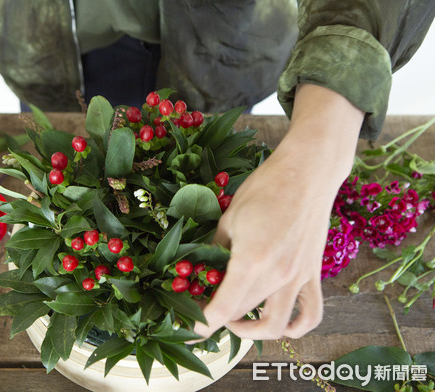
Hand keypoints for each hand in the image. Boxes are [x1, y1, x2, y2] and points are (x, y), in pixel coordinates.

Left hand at [194, 84, 363, 339]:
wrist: (307, 173)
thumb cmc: (264, 188)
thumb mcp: (229, 218)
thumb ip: (215, 250)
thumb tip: (202, 270)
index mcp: (250, 261)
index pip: (222, 309)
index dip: (202, 324)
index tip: (190, 328)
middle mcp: (277, 277)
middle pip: (242, 314)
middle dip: (218, 318)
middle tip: (204, 305)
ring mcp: (299, 278)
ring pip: (275, 324)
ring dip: (253, 331)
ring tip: (237, 321)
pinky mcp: (313, 274)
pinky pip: (310, 314)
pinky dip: (295, 327)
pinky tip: (280, 324)